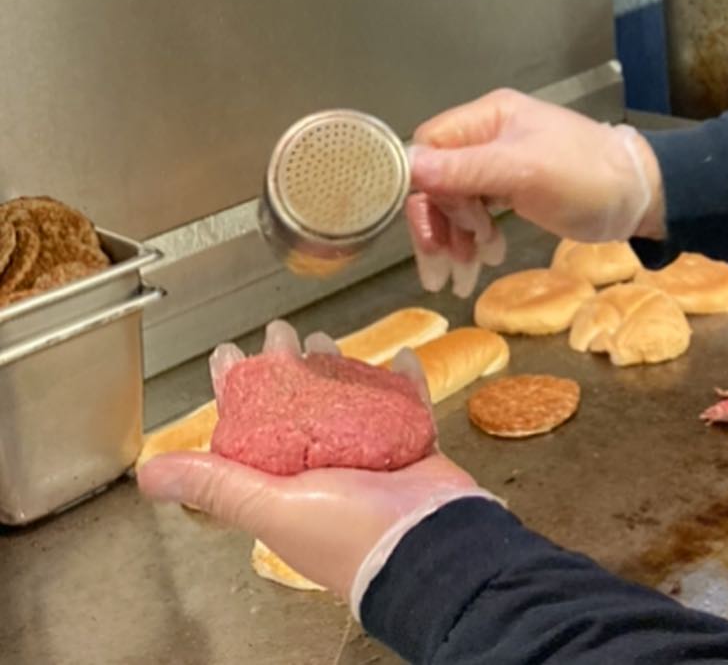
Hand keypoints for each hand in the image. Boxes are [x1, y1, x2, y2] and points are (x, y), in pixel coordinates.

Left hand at [138, 322, 495, 617]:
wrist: (430, 546)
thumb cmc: (350, 534)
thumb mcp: (273, 507)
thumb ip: (218, 485)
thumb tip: (148, 472)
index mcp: (287, 485)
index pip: (252, 427)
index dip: (238, 388)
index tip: (229, 353)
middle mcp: (325, 468)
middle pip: (303, 405)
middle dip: (289, 365)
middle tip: (281, 331)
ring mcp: (372, 456)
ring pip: (352, 398)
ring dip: (339, 366)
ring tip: (327, 338)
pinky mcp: (413, 446)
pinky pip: (409, 404)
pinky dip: (406, 380)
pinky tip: (402, 357)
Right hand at [406, 90, 664, 293]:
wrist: (639, 195)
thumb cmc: (586, 176)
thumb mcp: (523, 172)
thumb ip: (465, 171)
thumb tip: (409, 168)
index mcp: (489, 116)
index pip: (430, 146)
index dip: (422, 188)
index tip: (426, 229)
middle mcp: (489, 134)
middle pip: (439, 178)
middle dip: (438, 223)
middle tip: (441, 266)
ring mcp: (501, 162)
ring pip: (455, 200)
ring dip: (455, 238)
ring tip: (463, 274)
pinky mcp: (513, 187)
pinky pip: (477, 212)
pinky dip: (475, 238)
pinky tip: (486, 259)